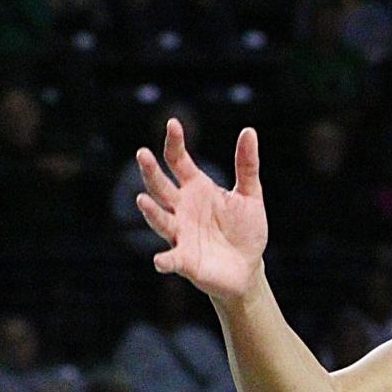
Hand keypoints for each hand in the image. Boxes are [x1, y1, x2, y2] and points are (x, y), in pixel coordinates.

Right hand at [135, 118, 269, 302]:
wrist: (248, 268)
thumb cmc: (245, 229)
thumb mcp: (250, 195)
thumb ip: (247, 165)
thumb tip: (249, 131)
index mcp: (195, 188)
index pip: (178, 161)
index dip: (174, 143)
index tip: (173, 123)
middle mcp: (181, 208)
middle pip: (161, 187)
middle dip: (151, 172)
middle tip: (142, 154)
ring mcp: (180, 234)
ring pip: (160, 219)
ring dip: (151, 211)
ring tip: (142, 200)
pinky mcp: (185, 260)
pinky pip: (171, 259)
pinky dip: (165, 259)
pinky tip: (161, 260)